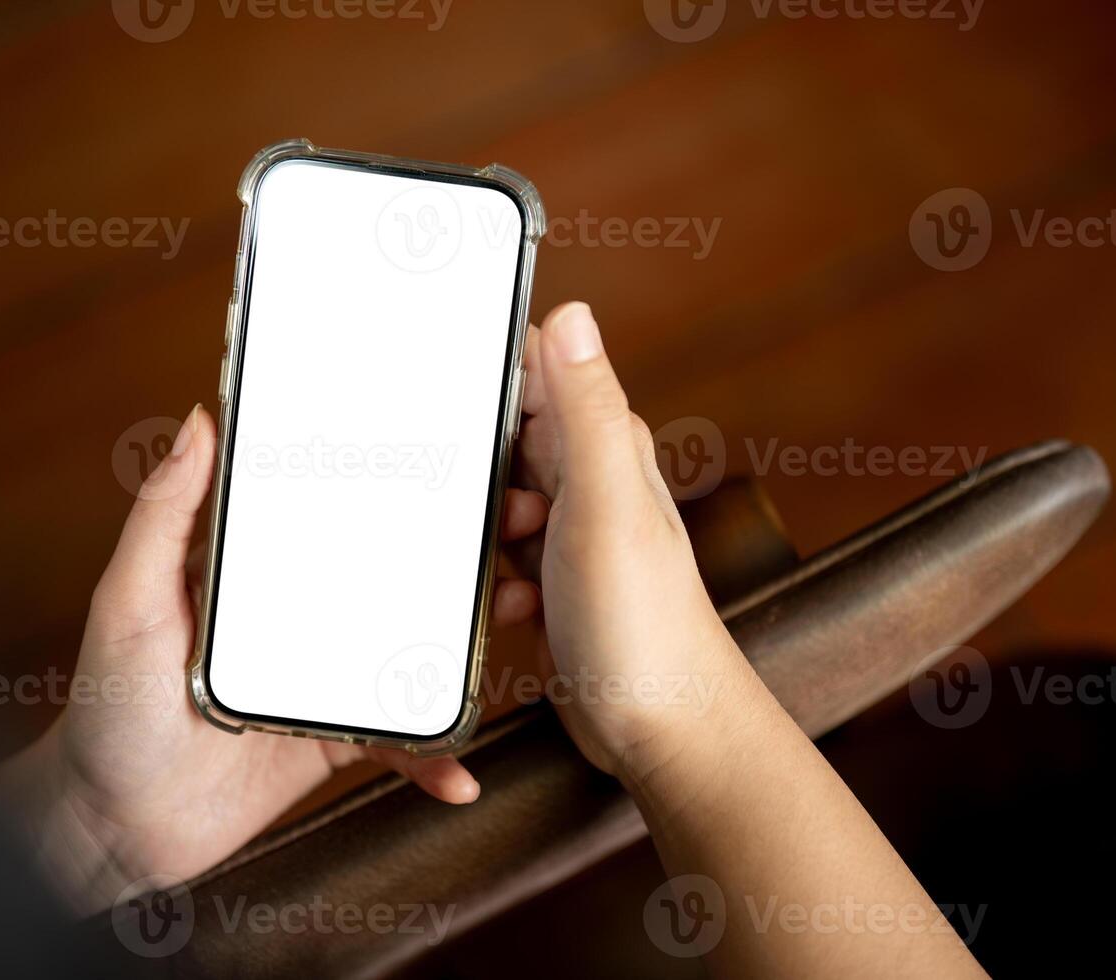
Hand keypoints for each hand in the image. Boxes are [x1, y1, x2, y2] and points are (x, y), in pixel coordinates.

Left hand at [0, 403, 548, 914]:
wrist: (113, 827)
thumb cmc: (107, 707)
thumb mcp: (128, 600)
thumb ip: (163, 515)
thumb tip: (197, 421)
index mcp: (263, 569)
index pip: (342, 510)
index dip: (405, 480)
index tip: (461, 452)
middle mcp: (303, 614)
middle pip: (400, 570)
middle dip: (466, 544)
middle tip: (520, 519)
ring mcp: (326, 677)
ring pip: (418, 647)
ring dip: (475, 633)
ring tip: (524, 610)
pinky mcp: (336, 740)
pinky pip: (400, 742)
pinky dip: (432, 758)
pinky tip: (459, 773)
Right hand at [513, 304, 986, 979]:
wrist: (662, 730)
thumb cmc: (643, 623)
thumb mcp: (605, 504)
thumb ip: (586, 411)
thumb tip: (572, 313)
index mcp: (609, 443)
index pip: (538, 368)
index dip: (491, 374)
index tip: (452, 398)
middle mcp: (594, 479)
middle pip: (505, 436)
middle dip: (476, 466)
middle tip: (494, 510)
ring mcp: (574, 533)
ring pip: (496, 501)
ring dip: (484, 530)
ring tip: (512, 561)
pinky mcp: (556, 583)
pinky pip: (498, 559)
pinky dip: (494, 580)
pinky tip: (515, 606)